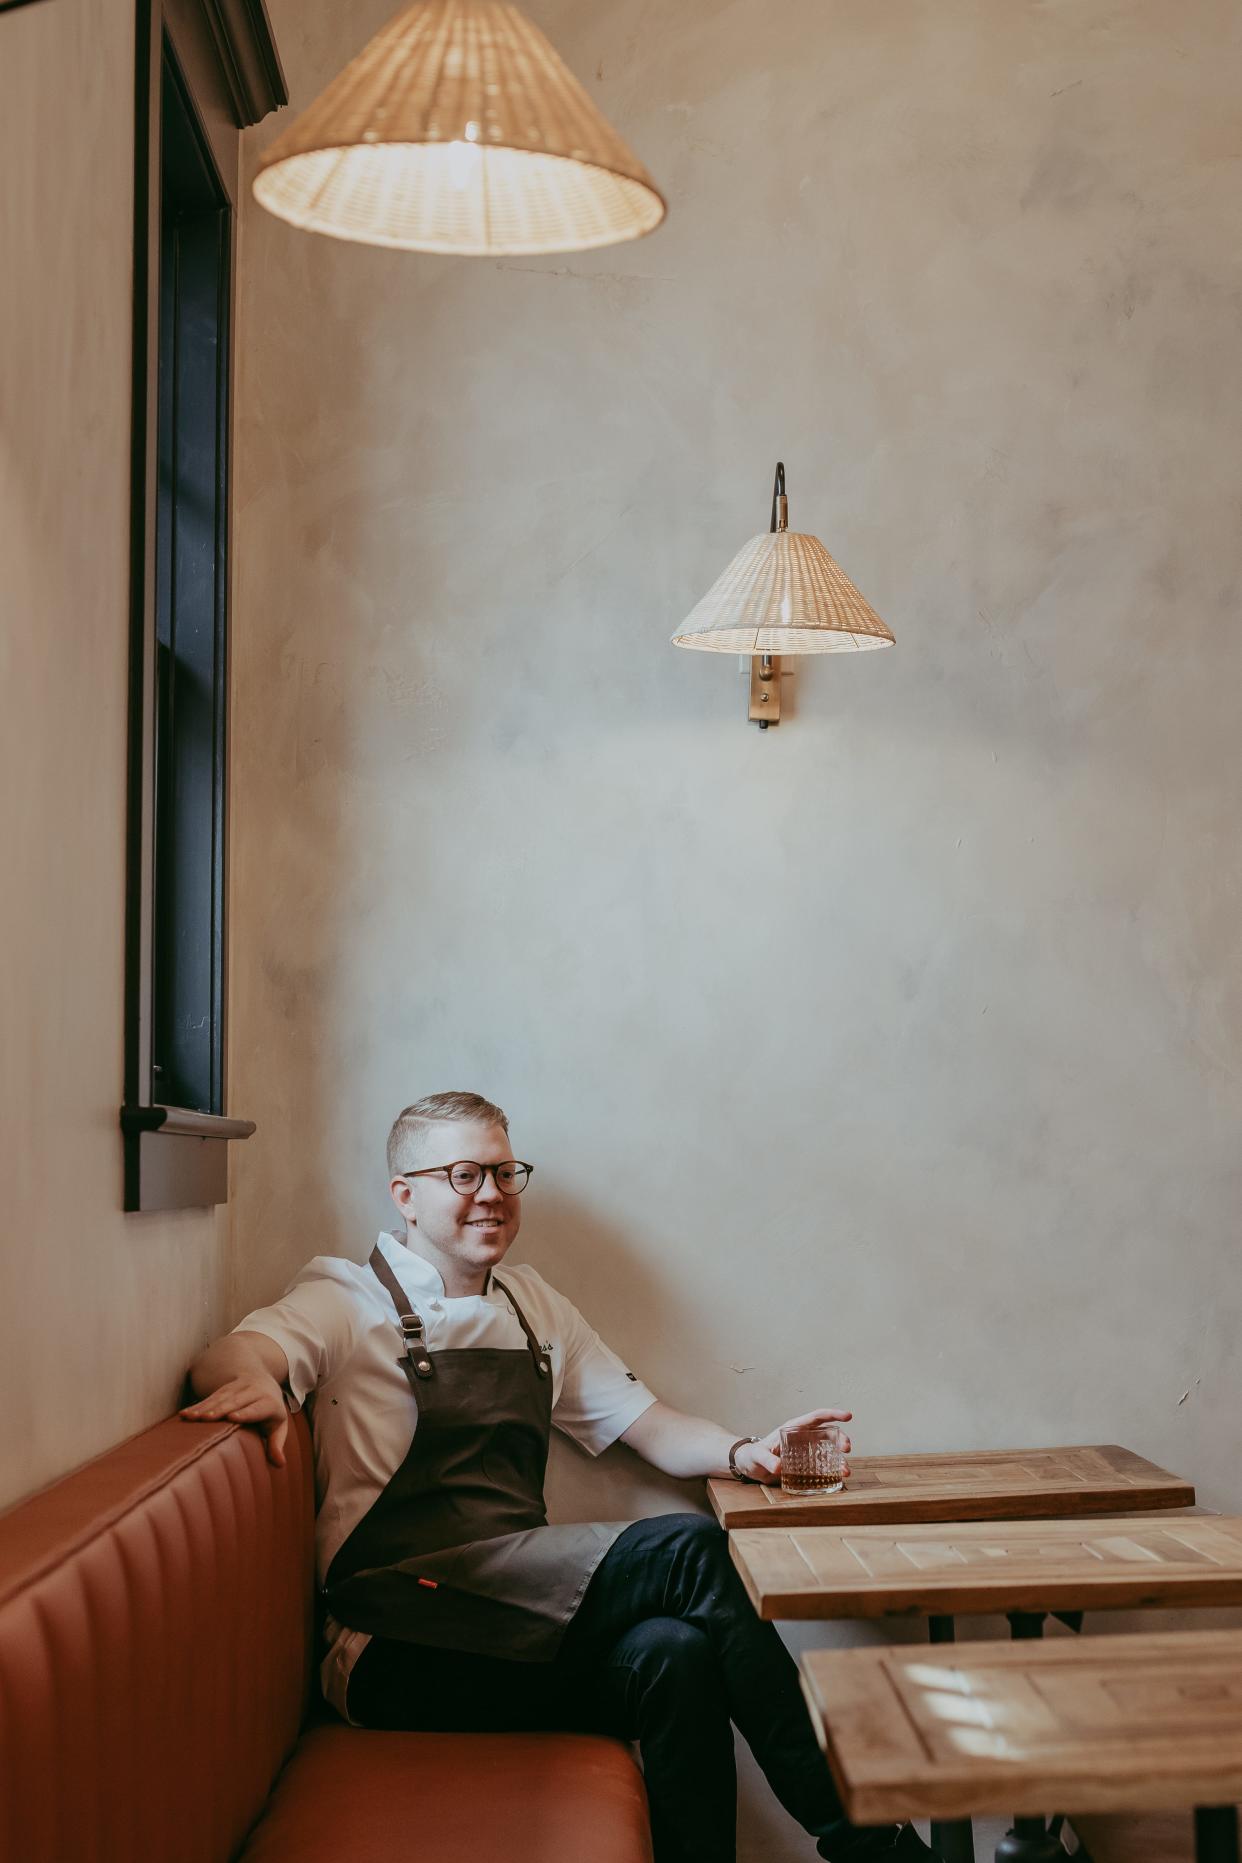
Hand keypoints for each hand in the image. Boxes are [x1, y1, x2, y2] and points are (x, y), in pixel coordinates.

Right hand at [181, 1375, 289, 1467]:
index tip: (233, 1418)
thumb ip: (276, 1444)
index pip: (257, 1408)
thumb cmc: (270, 1410)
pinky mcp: (225, 1388)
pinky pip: (211, 1396)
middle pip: (236, 1401)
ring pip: (221, 1398)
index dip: (246, 1413)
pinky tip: (185, 1414)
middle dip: (220, 1409)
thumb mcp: (278, 1425)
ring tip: (192, 1418)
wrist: (263, 1378)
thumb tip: (280, 1464)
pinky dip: (197, 1405)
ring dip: (205, 1407)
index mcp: (269, 1403)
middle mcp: (253, 1392)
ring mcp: (238, 1387)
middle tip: (206, 1419)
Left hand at [733, 1408, 852, 1485]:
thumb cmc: (752, 1457)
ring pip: (828, 1450)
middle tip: (847, 1449)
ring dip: (840, 1458)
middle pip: (827, 1434)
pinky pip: (823, 1465)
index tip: (848, 1416)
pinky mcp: (805, 1465)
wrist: (750, 1467)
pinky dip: (833, 1470)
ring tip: (846, 1471)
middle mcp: (802, 1437)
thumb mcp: (757, 1457)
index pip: (816, 1417)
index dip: (833, 1414)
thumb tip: (779, 1467)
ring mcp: (806, 1451)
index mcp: (793, 1429)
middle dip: (840, 1439)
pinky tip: (839, 1477)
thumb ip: (767, 1459)